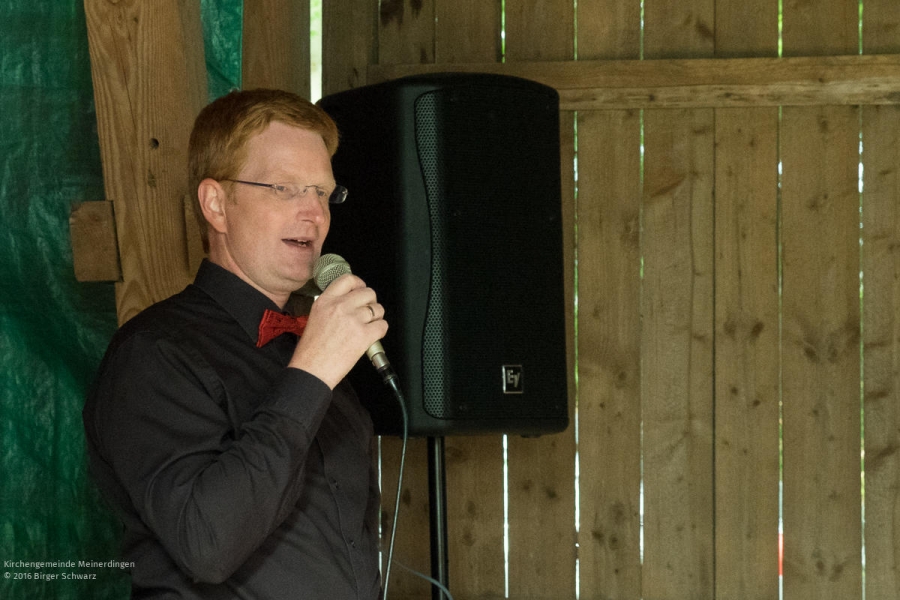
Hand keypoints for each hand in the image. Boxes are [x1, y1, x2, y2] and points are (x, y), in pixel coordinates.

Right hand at [288, 274, 387, 388]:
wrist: (311, 370)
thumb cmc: (310, 351)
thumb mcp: (315, 318)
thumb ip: (331, 306)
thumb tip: (349, 302)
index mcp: (325, 301)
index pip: (348, 279)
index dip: (359, 284)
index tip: (361, 290)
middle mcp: (340, 306)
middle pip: (368, 293)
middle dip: (370, 302)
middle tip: (367, 312)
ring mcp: (353, 320)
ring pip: (377, 309)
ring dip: (376, 317)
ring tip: (368, 326)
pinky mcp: (363, 335)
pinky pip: (382, 325)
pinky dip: (380, 330)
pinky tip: (372, 335)